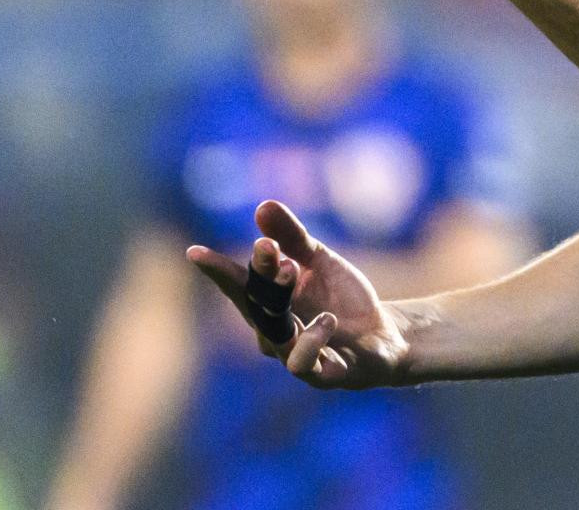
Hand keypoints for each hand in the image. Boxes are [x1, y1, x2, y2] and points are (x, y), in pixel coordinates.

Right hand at [187, 200, 413, 389]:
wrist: (384, 334)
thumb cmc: (340, 297)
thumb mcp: (318, 259)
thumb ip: (291, 236)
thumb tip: (263, 205)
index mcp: (268, 303)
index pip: (238, 285)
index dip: (217, 271)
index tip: (194, 252)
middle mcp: (274, 333)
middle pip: (256, 304)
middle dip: (258, 273)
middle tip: (266, 246)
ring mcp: (295, 356)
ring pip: (274, 336)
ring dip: (278, 303)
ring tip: (292, 269)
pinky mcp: (323, 374)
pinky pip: (304, 364)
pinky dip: (310, 341)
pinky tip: (327, 319)